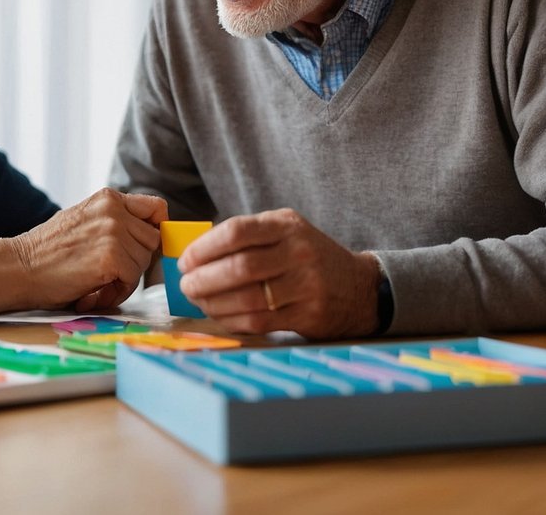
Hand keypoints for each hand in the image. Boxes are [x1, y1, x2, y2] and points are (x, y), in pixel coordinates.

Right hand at [0, 188, 166, 312]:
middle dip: (136, 260)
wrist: (18, 268)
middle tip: (110, 275)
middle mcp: (114, 210)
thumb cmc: (46, 252)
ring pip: (143, 262)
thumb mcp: (83, 221)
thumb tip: (148, 235)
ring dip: (125, 280)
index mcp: (107, 198)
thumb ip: (113, 222)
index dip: (156, 229)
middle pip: (152, 239)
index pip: (156, 208)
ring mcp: (114, 232)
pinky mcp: (111, 257)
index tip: (145, 246)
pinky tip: (92, 294)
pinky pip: (132, 280)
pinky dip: (117, 292)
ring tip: (97, 286)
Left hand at [177, 208, 381, 339]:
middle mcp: (299, 252)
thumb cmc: (308, 256)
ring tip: (198, 301)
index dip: (204, 248)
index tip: (186, 260)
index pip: (237, 231)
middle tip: (186, 285)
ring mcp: (306, 284)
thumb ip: (248, 236)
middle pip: (239, 267)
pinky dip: (232, 320)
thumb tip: (195, 253)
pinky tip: (220, 315)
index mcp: (287, 225)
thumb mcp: (286, 231)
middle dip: (203, 279)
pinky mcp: (308, 314)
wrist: (359, 286)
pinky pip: (259, 321)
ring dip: (213, 303)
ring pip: (247, 298)